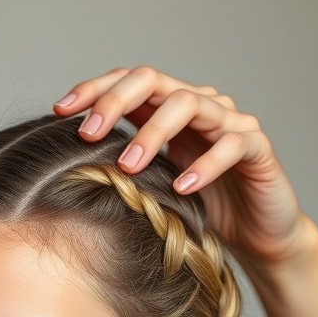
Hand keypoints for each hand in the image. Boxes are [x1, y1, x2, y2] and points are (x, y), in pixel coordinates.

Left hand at [54, 66, 310, 270]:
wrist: (258, 236)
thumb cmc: (201, 211)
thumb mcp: (152, 188)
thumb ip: (123, 167)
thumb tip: (64, 166)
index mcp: (170, 110)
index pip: (129, 83)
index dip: (94, 90)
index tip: (60, 112)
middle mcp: (200, 105)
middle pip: (154, 80)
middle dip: (116, 102)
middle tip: (88, 134)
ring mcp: (231, 122)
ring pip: (190, 104)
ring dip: (153, 133)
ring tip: (130, 166)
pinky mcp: (258, 148)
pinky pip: (231, 145)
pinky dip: (204, 166)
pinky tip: (180, 188)